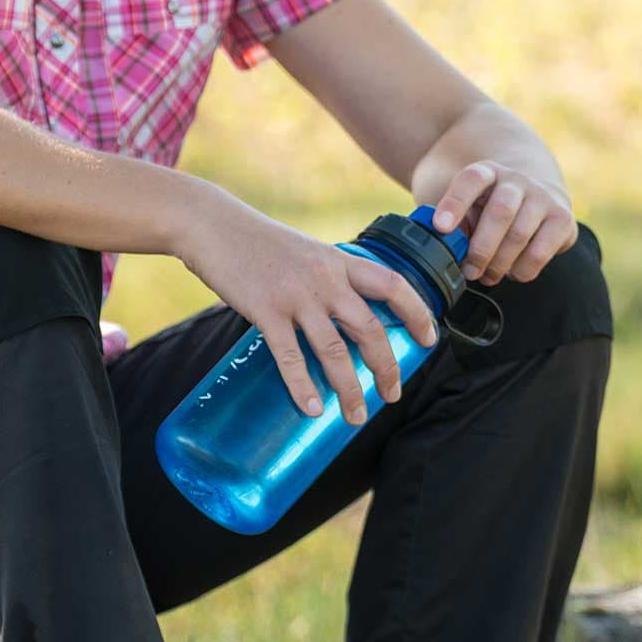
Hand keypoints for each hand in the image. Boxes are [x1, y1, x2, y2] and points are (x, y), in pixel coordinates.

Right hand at [176, 194, 438, 424]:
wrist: (212, 224)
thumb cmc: (258, 241)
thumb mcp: (306, 251)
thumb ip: (327, 278)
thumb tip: (342, 314)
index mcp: (339, 261)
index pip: (394, 285)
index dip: (417, 314)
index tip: (429, 341)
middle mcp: (325, 279)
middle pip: (370, 328)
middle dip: (386, 367)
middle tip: (392, 395)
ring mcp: (296, 296)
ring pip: (334, 350)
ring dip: (349, 389)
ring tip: (356, 416)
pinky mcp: (265, 310)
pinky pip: (290, 356)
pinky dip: (303, 386)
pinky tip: (312, 409)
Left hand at [428, 162, 574, 285]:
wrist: (537, 195)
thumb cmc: (490, 209)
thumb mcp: (469, 208)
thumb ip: (455, 225)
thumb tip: (444, 250)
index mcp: (488, 172)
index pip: (472, 179)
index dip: (455, 203)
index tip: (440, 227)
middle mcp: (518, 180)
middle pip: (501, 211)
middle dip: (481, 248)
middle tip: (469, 271)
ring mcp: (544, 197)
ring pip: (520, 234)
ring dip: (499, 264)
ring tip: (488, 276)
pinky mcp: (563, 219)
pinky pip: (540, 253)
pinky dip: (522, 270)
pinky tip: (513, 271)